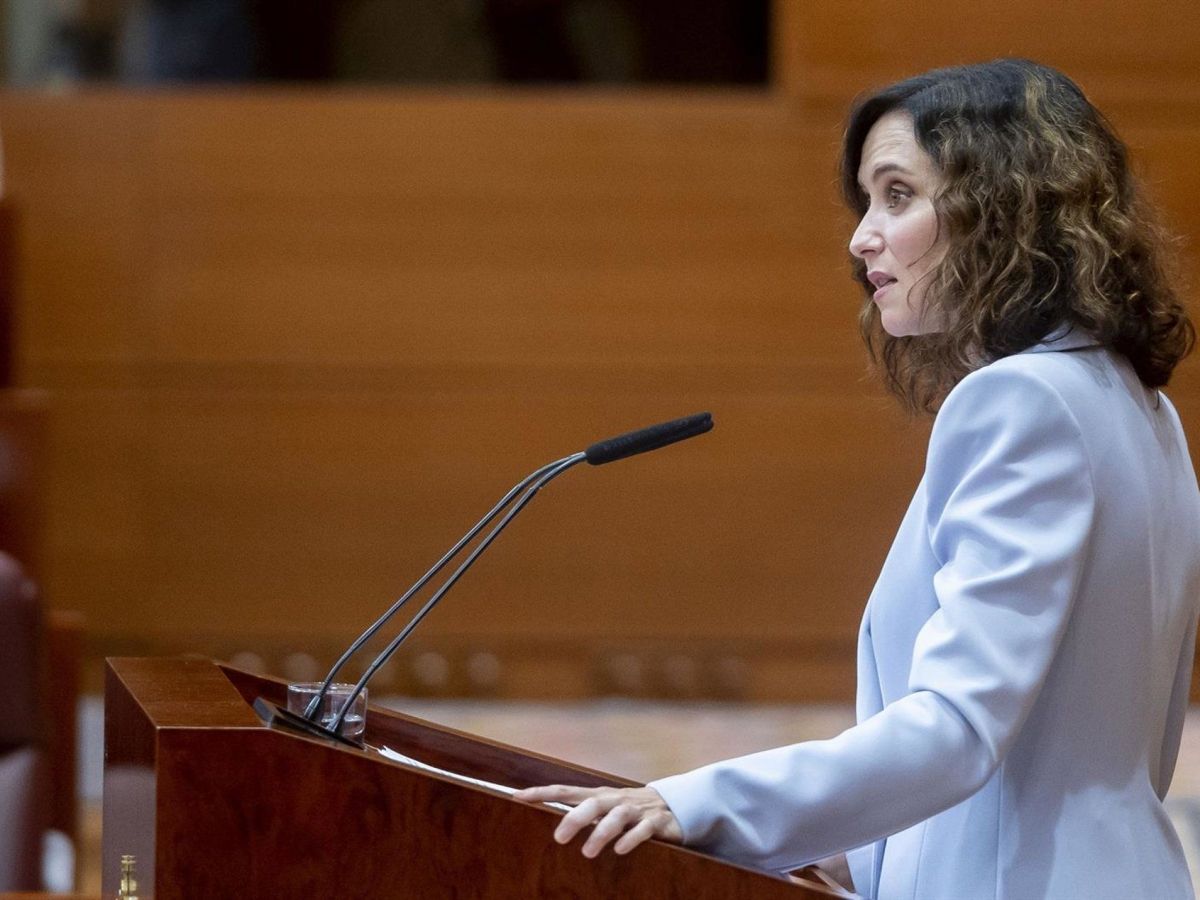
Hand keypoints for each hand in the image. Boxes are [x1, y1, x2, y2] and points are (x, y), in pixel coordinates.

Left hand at [513, 784, 682, 857]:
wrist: (677, 806)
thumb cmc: (631, 811)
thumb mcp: (606, 810)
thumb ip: (584, 814)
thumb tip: (553, 825)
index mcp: (600, 796)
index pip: (566, 790)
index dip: (542, 792)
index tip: (518, 796)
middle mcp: (616, 800)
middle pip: (592, 802)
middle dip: (575, 818)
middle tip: (559, 838)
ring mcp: (638, 810)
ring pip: (617, 816)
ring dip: (601, 832)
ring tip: (588, 851)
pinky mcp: (657, 822)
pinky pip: (643, 830)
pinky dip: (631, 838)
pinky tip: (620, 850)